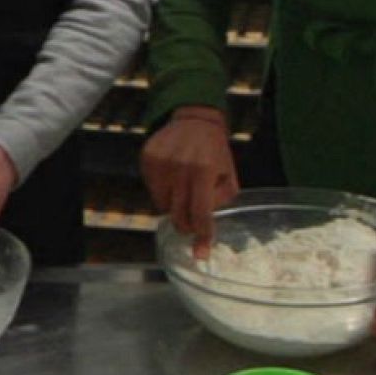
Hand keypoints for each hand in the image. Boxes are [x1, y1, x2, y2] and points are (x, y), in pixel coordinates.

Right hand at [140, 106, 237, 258]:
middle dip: (187, 225)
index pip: (201, 212)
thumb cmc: (215, 151)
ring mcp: (160, 163)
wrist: (193, 120)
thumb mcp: (228, 174)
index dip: (202, 235)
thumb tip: (204, 227)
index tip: (201, 254)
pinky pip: (153, 191)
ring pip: (163, 206)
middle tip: (193, 221)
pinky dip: (163, 190)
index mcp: (204, 170)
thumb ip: (218, 201)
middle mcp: (180, 167)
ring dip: (174, 204)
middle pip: (179, 215)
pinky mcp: (147, 160)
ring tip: (184, 185)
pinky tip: (172, 174)